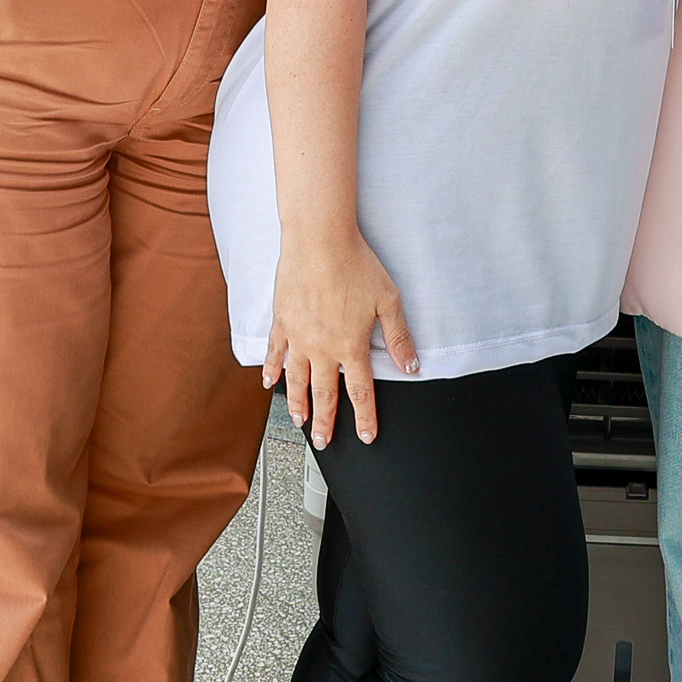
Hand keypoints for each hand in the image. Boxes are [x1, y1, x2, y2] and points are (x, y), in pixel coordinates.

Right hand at [263, 226, 416, 445]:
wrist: (319, 240)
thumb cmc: (355, 264)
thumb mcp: (388, 300)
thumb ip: (399, 337)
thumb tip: (411, 366)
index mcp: (351, 345)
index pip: (360, 391)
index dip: (365, 417)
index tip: (366, 436)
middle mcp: (322, 348)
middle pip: (324, 394)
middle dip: (325, 423)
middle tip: (323, 442)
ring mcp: (298, 336)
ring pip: (296, 380)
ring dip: (298, 404)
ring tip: (299, 421)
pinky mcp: (282, 321)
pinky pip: (275, 352)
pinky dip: (272, 370)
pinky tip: (269, 382)